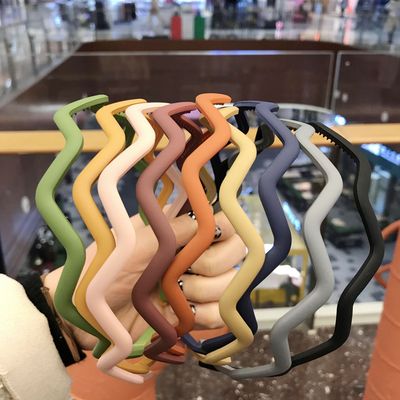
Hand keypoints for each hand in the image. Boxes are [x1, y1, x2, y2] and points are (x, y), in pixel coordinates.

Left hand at [44, 210, 245, 349]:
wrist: (87, 313)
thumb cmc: (106, 269)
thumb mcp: (136, 242)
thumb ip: (174, 229)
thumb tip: (205, 219)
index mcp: (181, 233)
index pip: (223, 225)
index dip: (224, 230)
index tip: (209, 238)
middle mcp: (193, 256)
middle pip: (234, 254)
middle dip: (213, 264)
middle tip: (185, 270)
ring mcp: (195, 285)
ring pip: (229, 285)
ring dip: (205, 291)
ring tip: (175, 294)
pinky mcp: (191, 314)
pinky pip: (219, 315)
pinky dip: (205, 315)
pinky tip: (183, 313)